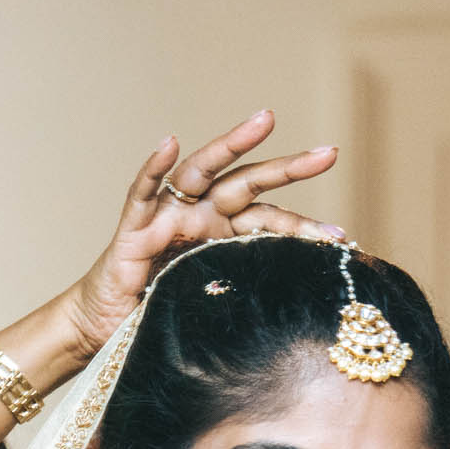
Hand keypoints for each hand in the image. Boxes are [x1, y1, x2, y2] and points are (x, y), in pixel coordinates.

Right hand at [57, 110, 344, 358]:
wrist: (108, 327)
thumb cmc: (159, 314)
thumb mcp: (214, 306)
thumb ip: (246, 294)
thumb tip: (301, 308)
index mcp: (223, 235)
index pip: (270, 222)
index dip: (304, 228)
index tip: (341, 237)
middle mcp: (200, 216)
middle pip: (248, 183)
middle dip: (288, 168)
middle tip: (329, 153)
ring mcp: (167, 214)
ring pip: (203, 170)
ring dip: (232, 143)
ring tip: (264, 121)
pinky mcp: (134, 225)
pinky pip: (143, 191)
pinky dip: (154, 167)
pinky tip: (168, 144)